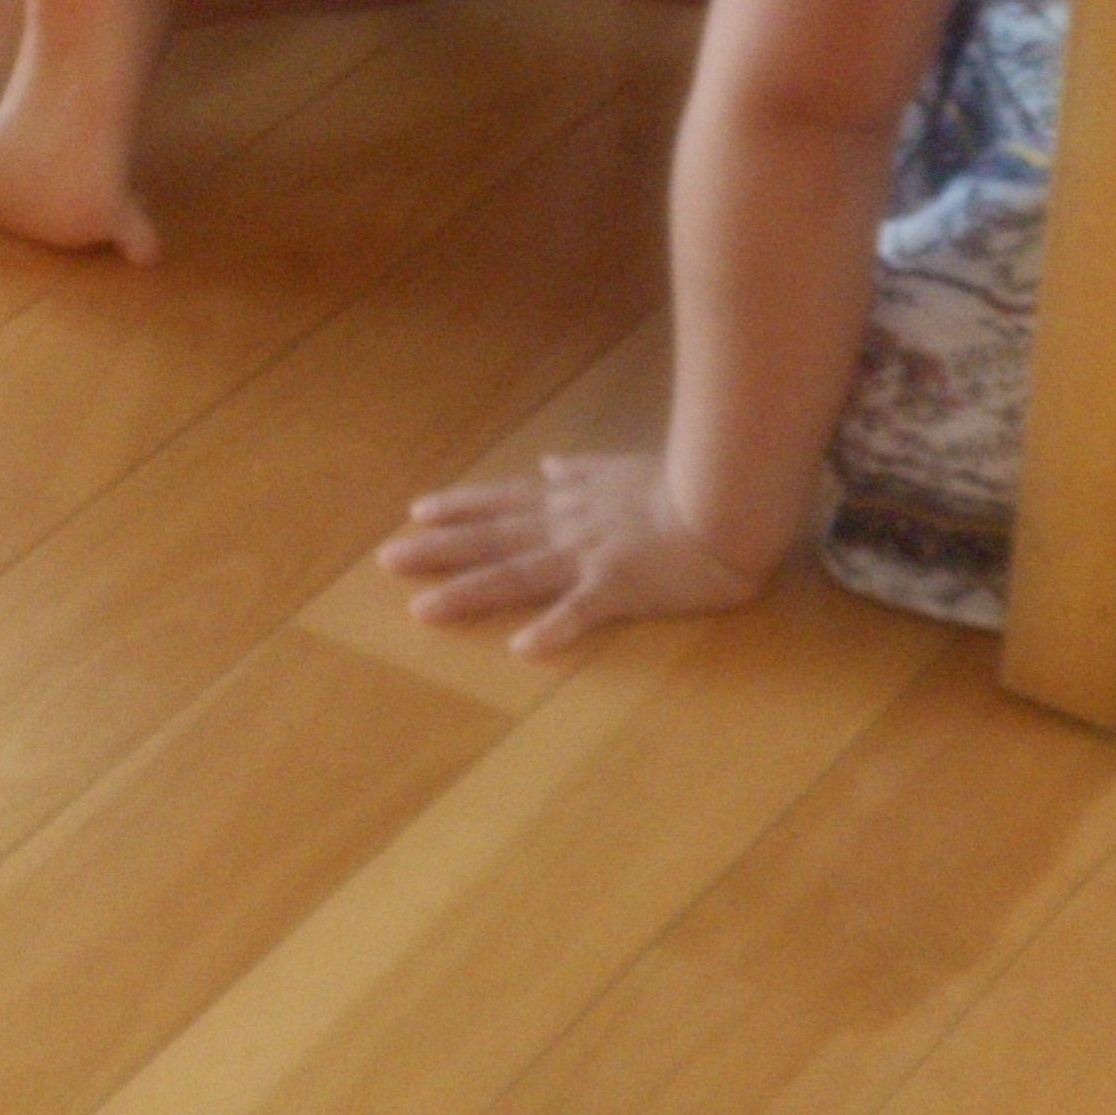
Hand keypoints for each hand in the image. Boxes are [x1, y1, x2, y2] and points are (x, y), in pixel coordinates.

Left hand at [381, 451, 769, 658]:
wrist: (729, 499)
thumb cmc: (686, 485)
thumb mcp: (626, 467)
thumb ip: (585, 470)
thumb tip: (550, 466)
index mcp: (572, 500)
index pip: (503, 501)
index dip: (459, 507)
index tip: (416, 511)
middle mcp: (568, 525)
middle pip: (491, 538)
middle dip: (437, 549)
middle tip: (386, 559)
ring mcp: (590, 556)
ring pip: (517, 574)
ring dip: (468, 592)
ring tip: (423, 610)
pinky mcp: (621, 586)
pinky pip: (582, 611)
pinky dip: (553, 628)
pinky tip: (521, 648)